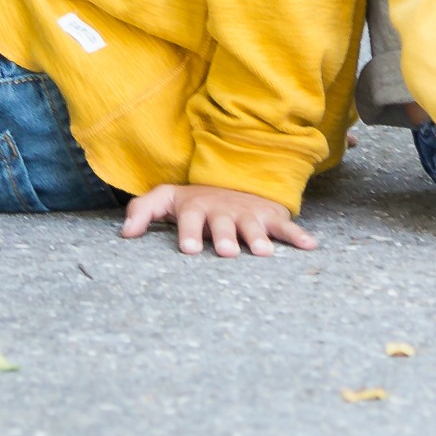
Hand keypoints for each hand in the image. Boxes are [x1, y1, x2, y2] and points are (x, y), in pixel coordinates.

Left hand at [121, 182, 319, 257]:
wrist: (234, 181)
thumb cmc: (195, 200)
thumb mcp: (166, 198)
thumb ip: (143, 211)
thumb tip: (125, 233)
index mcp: (196, 207)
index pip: (190, 218)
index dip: (190, 232)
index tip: (190, 249)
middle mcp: (223, 210)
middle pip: (224, 224)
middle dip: (226, 237)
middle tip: (227, 252)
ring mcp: (248, 213)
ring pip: (254, 226)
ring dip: (259, 238)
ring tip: (263, 253)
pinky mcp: (270, 217)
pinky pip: (286, 227)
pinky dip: (298, 236)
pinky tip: (310, 246)